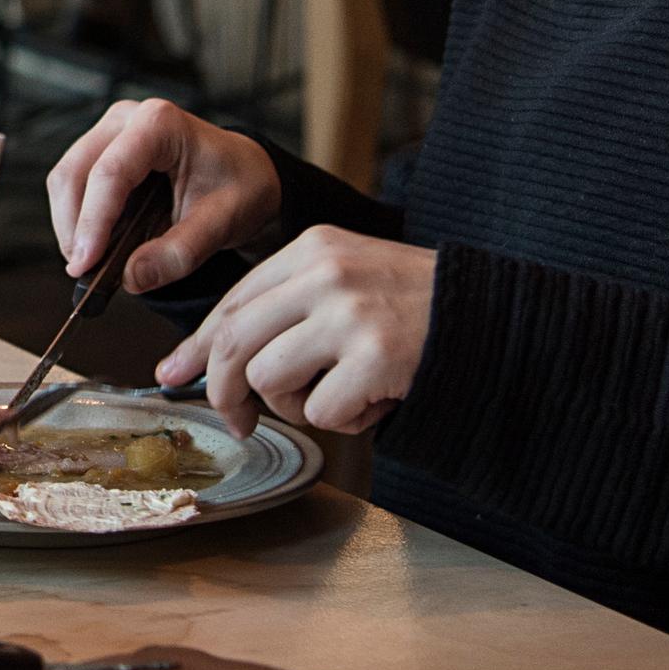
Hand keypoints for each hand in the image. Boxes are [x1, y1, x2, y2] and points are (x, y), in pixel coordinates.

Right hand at [45, 99, 281, 297]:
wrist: (247, 174)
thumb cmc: (240, 187)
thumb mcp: (223, 223)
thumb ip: (180, 253)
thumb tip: (131, 278)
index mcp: (161, 124)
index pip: (111, 173)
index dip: (93, 222)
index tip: (86, 265)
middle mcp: (127, 118)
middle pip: (75, 172)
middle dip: (74, 226)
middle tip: (84, 272)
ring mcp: (110, 131)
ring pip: (65, 177)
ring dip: (70, 224)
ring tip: (89, 263)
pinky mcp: (101, 150)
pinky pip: (72, 183)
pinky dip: (76, 218)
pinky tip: (94, 245)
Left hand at [161, 227, 433, 436]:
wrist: (496, 318)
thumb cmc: (414, 309)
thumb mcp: (347, 282)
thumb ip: (286, 309)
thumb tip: (210, 360)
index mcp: (313, 248)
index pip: (233, 302)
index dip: (198, 346)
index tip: (172, 374)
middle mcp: (326, 273)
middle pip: (235, 342)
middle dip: (224, 391)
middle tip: (237, 421)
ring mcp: (350, 313)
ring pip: (271, 380)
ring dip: (298, 407)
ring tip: (341, 394)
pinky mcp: (376, 356)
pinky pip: (322, 412)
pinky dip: (345, 421)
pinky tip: (376, 400)